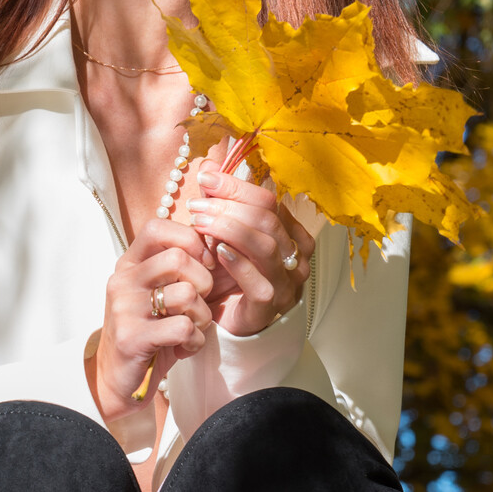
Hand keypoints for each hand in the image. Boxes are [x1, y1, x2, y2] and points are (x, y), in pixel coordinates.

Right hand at [89, 218, 213, 420]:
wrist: (117, 380)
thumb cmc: (148, 332)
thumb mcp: (158, 294)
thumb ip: (178, 270)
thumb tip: (216, 243)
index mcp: (129, 265)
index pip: (158, 227)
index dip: (190, 241)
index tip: (204, 264)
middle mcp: (123, 281)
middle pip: (178, 258)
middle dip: (204, 282)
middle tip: (200, 304)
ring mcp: (125, 308)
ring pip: (187, 294)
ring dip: (202, 316)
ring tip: (192, 330)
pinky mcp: (132, 337)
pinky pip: (183, 327)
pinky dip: (194, 341)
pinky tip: (183, 349)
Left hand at [186, 166, 313, 337]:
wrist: (231, 325)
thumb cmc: (230, 278)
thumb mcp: (224, 237)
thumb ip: (221, 204)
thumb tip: (209, 166)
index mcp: (290, 235)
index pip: (269, 201)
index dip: (237, 186)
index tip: (206, 178)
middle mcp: (295, 257)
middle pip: (267, 220)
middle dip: (229, 205)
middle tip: (197, 203)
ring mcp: (286, 283)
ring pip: (265, 246)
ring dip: (229, 228)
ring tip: (199, 222)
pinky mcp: (270, 307)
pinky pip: (258, 281)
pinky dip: (237, 262)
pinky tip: (216, 251)